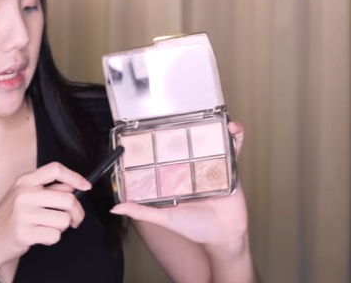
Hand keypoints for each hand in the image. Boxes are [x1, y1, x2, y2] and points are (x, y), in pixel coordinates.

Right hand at [0, 162, 91, 268]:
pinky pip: (55, 236)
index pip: (55, 169)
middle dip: (76, 213)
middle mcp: (23, 194)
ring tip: (46, 227)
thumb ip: (48, 189)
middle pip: (68, 199)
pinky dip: (52, 239)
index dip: (75, 177)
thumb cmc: (9, 218)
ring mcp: (23, 214)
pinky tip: (39, 236)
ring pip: (64, 220)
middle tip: (74, 220)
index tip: (86, 186)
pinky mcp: (25, 233)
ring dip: (61, 227)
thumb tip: (72, 187)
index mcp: (24, 181)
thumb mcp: (24, 196)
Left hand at [110, 121, 248, 247]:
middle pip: (190, 144)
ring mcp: (212, 168)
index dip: (162, 141)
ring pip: (212, 143)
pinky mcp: (229, 169)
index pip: (168, 155)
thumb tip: (115, 208)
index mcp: (177, 178)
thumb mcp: (165, 218)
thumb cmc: (195, 229)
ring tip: (212, 117)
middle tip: (184, 114)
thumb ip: (141, 212)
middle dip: (188, 128)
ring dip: (213, 128)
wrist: (224, 236)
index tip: (155, 126)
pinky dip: (235, 138)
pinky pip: (233, 150)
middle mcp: (193, 170)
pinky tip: (233, 128)